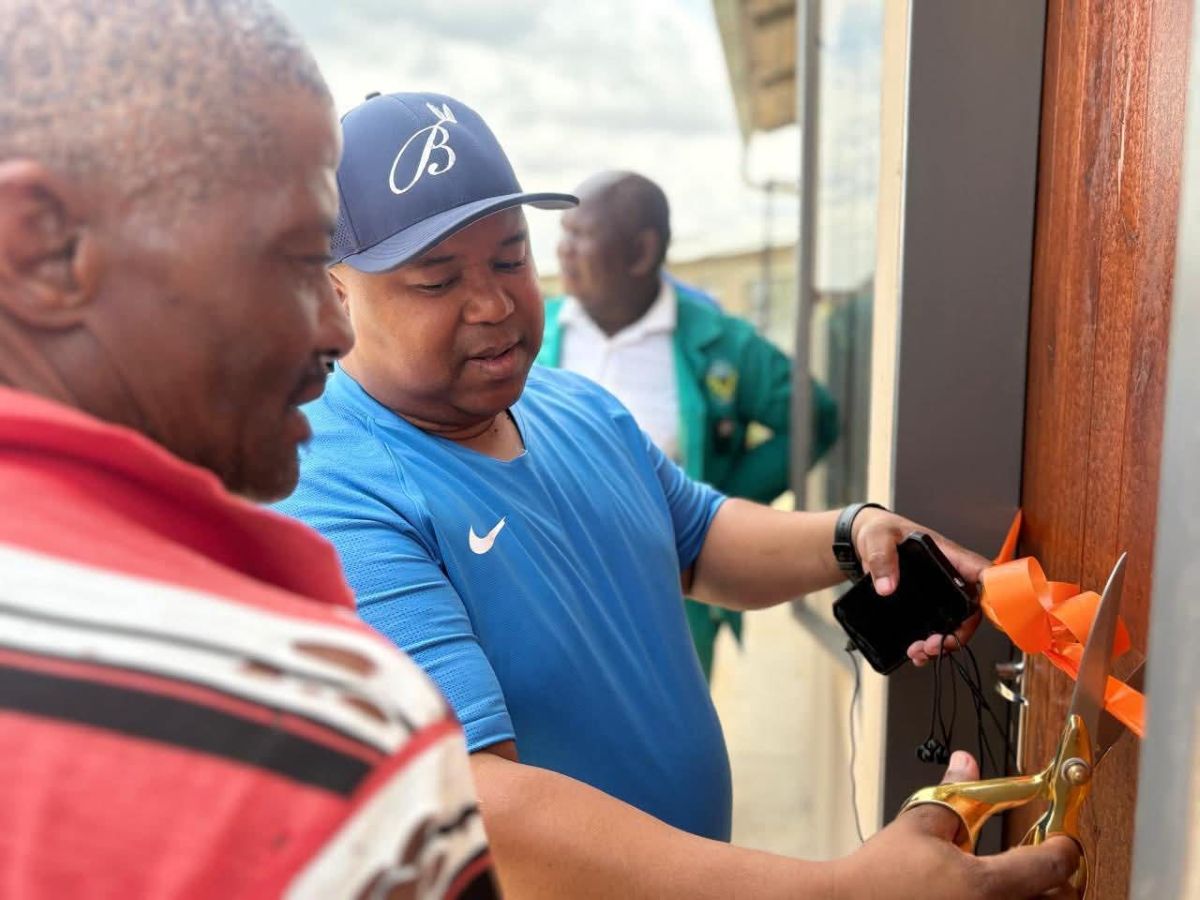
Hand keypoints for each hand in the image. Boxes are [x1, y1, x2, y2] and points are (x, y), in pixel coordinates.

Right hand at [834, 752, 1079, 899]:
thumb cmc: (879, 876)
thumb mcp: (918, 826)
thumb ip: (954, 794)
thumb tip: (967, 763)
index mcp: (985, 886)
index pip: (1052, 867)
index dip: (1065, 848)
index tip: (1062, 838)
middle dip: (1062, 879)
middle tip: (1048, 859)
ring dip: (1041, 898)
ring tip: (1026, 881)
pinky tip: (994, 895)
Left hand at [849, 508, 989, 665]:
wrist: (865, 540)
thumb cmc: (881, 530)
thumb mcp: (878, 538)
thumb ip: (883, 558)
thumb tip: (886, 587)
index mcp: (949, 555)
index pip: (982, 572)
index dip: (994, 593)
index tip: (988, 613)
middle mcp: (949, 576)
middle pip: (970, 609)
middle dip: (957, 633)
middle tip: (934, 645)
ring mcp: (939, 593)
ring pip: (954, 623)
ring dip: (942, 643)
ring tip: (920, 653)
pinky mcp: (925, 605)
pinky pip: (935, 627)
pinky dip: (928, 645)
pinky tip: (916, 654)